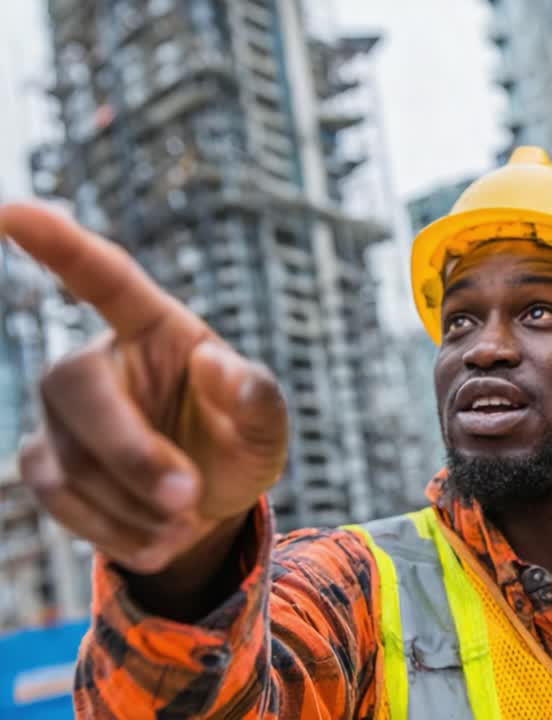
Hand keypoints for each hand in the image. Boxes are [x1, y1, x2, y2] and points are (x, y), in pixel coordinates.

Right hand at [1, 202, 287, 576]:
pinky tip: (160, 541)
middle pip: (76, 389)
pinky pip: (59, 500)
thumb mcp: (266, 426)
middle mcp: (96, 360)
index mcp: (155, 328)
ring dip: (134, 505)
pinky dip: (114, 531)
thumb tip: (219, 365)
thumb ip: (256, 397)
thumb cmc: (237, 442)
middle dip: (131, 454)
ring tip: (188, 521)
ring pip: (68, 460)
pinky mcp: (43, 463)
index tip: (11, 211)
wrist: (209, 503)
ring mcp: (61, 415)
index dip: (59, 245)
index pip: (103, 277)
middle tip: (188, 498)